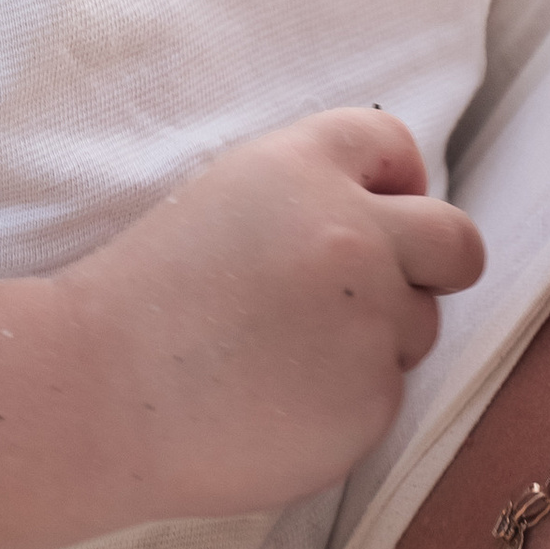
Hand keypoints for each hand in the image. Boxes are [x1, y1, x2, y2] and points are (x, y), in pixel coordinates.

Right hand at [61, 109, 484, 518]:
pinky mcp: (371, 398)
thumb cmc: (142, 304)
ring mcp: (369, 318)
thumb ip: (308, 196)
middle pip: (456, 240)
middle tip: (373, 295)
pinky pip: (385, 393)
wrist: (93, 394)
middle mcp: (351, 233)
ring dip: (372, 341)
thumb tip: (390, 224)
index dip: (392, 183)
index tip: (371, 213)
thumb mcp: (221, 203)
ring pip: (418, 326)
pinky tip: (273, 404)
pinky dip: (342, 402)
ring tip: (279, 359)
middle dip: (433, 265)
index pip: (393, 144)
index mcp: (301, 168)